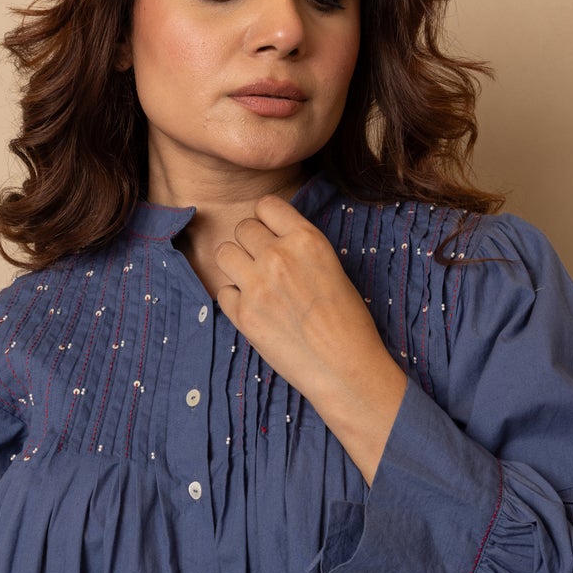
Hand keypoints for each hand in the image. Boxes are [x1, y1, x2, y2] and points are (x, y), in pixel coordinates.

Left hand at [214, 193, 408, 483]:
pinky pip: (223, 291)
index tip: (270, 233)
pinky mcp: (243, 314)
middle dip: (250, 244)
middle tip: (263, 265)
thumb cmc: (349, 322)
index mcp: (307, 239)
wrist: (346, 368)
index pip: (266, 205)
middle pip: (242, 228)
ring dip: (235, 265)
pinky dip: (234, 300)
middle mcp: (278, 256)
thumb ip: (300, 248)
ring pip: (224, 253)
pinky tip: (255, 311)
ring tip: (252, 283)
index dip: (266, 219)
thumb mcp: (332, 267)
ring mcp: (257, 285)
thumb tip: (273, 238)